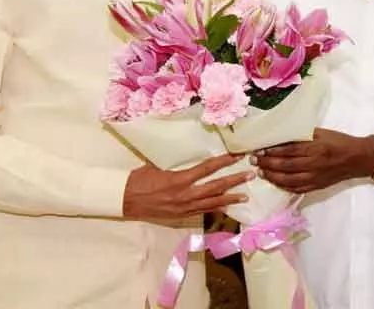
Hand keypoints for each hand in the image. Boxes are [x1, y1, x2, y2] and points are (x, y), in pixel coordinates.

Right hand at [122, 154, 250, 219]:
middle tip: (250, 175)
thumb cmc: (138, 180)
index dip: (223, 162)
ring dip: (230, 198)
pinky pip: (202, 212)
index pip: (207, 169)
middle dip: (234, 181)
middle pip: (215, 187)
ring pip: (212, 203)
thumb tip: (190, 157)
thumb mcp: (158, 166)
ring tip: (245, 196)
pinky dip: (215, 208)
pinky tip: (226, 207)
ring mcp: (184, 208)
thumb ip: (177, 165)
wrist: (123, 200)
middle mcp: (185, 195)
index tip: (236, 156)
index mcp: (179, 180)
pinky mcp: (180, 216)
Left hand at [254, 129, 373, 192]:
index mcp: (315, 148)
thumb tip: (282, 136)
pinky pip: (296, 188)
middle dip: (266, 163)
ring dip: (271, 176)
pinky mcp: (316, 186)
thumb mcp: (322, 133)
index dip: (271, 151)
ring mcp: (314, 177)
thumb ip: (303, 136)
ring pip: (287, 179)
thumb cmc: (339, 142)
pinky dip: (283, 186)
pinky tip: (274, 181)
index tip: (259, 149)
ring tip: (261, 171)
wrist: (357, 158)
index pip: (288, 150)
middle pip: (284, 165)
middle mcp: (313, 164)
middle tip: (254, 160)